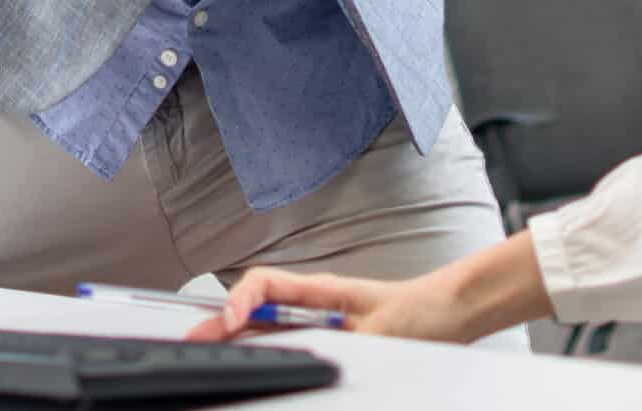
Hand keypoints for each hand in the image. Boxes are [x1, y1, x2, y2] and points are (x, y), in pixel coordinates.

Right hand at [182, 267, 470, 345]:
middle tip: (192, 343)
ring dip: (235, 332)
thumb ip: (347, 343)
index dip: (240, 300)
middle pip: (254, 306)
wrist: (448, 312)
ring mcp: (316, 318)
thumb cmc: (420, 312)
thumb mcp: (383, 332)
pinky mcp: (324, 336)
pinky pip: (281, 337)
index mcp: (321, 290)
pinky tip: (249, 357)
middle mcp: (313, 302)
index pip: (265, 284)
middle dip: (220, 323)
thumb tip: (317, 357)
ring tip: (208, 349)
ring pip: (263, 322)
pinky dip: (258, 345)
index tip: (229, 322)